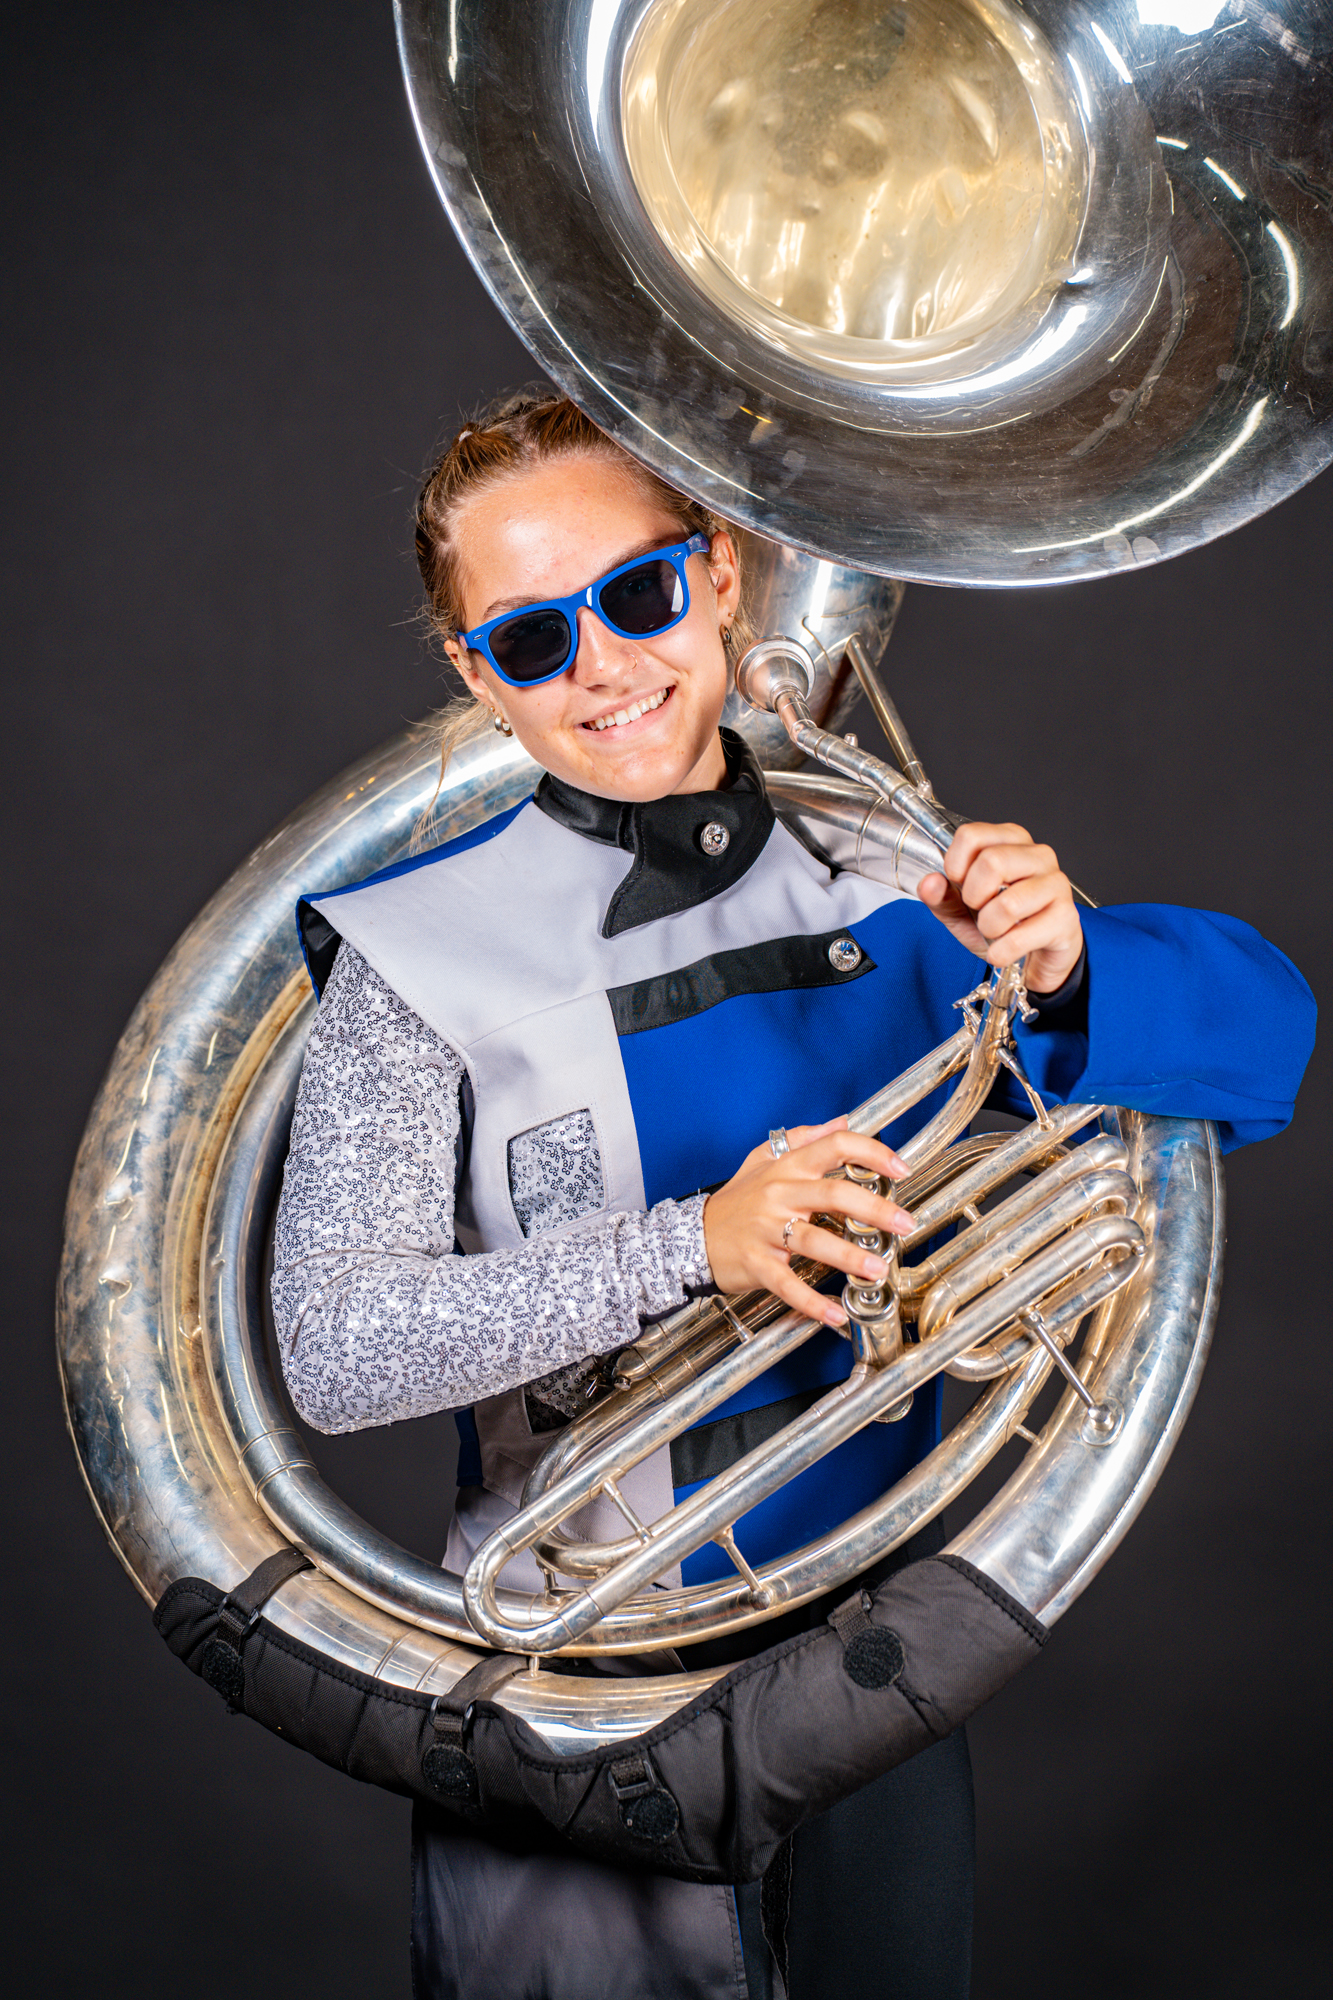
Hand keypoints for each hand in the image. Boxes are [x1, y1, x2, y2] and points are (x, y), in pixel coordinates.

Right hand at [702, 1118, 912, 1328]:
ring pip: (814, 1240)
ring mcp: (766, 1229)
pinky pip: (787, 1284)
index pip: (835, 1146)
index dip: (872, 1153)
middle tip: (904, 1223)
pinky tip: (835, 1313)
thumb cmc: (735, 1201)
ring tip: (878, 1269)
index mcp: (786, 1167)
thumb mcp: (762, 1158)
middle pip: (833, 1194)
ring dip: (850, 1256)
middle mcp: (778, 1193)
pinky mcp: (756, 1263)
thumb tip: (843, 1121)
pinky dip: (812, 1302)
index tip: (901, 1169)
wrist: (690, 1236)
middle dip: (875, 1209)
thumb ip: (804, 1138)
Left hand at [918, 821, 1081, 994]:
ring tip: (995, 930)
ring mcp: (1056, 884)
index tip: (960, 885)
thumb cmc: (1002, 924)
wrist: (1036, 956)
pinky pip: (1020, 937)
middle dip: (973, 897)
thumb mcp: (962, 910)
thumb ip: (942, 896)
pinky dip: (1001, 951)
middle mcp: (1037, 855)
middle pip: (992, 862)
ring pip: (1008, 903)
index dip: (955, 866)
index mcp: (1010, 841)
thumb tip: (929, 883)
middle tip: (980, 909)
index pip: (971, 835)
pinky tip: (1003, 950)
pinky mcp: (1066, 917)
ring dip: (989, 927)